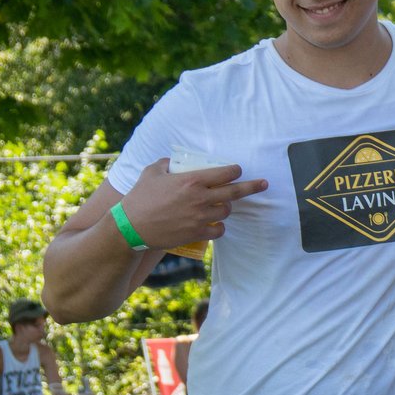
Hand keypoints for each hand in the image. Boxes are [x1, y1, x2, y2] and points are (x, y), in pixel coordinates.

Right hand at [119, 158, 267, 251]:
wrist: (130, 227)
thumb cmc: (139, 198)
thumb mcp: (151, 173)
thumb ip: (165, 164)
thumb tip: (173, 161)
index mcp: (191, 180)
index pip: (224, 173)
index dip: (234, 171)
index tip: (237, 170)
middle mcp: (200, 198)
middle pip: (235, 192)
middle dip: (252, 186)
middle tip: (263, 184)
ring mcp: (200, 217)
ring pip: (226, 211)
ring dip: (225, 207)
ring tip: (219, 205)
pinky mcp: (197, 233)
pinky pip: (219, 230)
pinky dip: (218, 226)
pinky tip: (213, 224)